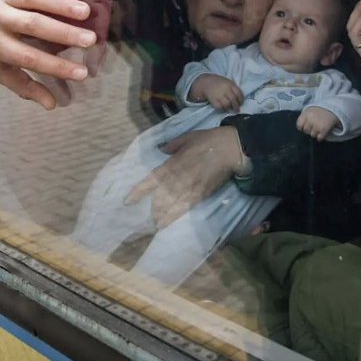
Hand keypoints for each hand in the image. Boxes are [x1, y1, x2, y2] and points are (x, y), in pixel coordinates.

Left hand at [126, 127, 243, 226]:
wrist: (231, 148)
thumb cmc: (209, 140)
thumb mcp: (188, 137)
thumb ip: (173, 145)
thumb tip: (162, 150)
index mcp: (173, 163)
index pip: (152, 179)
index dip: (139, 191)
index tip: (128, 201)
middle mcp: (179, 177)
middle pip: (161, 196)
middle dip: (152, 207)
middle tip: (142, 218)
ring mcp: (191, 187)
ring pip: (172, 204)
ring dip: (161, 214)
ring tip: (153, 223)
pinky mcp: (202, 193)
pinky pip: (186, 206)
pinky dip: (175, 215)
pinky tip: (167, 222)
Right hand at [188, 74, 243, 110]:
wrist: (206, 82)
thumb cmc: (219, 83)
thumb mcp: (228, 82)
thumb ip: (234, 89)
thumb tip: (240, 100)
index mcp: (230, 84)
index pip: (239, 93)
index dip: (241, 100)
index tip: (241, 103)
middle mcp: (225, 89)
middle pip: (233, 100)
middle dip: (236, 106)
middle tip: (237, 110)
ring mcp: (219, 94)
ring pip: (227, 104)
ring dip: (230, 108)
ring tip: (230, 109)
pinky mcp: (213, 99)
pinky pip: (219, 107)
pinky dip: (222, 109)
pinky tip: (223, 109)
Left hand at [296, 106, 339, 140]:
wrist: (334, 108)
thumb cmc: (321, 110)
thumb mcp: (310, 110)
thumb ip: (304, 117)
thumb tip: (301, 128)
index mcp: (306, 114)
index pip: (299, 125)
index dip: (302, 127)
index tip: (306, 126)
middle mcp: (310, 120)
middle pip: (306, 131)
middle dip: (309, 130)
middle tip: (314, 127)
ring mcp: (317, 126)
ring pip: (312, 135)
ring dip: (315, 133)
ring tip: (319, 129)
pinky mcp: (324, 130)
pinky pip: (319, 138)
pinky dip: (320, 137)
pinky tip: (322, 133)